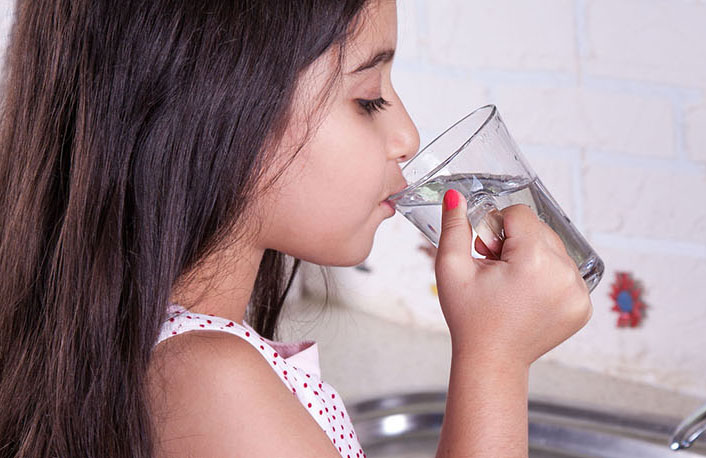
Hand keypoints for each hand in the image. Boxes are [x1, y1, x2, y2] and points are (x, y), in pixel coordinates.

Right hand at [434, 189, 591, 365]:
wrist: (491, 360)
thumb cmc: (469, 318)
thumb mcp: (451, 269)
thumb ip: (454, 226)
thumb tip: (455, 195)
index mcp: (534, 261)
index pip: (519, 214)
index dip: (496, 229)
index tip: (486, 254)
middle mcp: (564, 273)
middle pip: (539, 228)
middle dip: (515, 242)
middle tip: (495, 269)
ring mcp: (579, 292)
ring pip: (554, 248)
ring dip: (532, 257)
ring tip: (511, 284)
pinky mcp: (583, 305)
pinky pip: (566, 271)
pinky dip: (547, 277)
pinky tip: (527, 296)